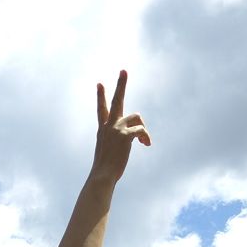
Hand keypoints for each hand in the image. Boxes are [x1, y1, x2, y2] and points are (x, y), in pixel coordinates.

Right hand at [91, 69, 150, 183]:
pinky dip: (146, 137)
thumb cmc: (105, 170)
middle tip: (124, 70)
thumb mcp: (107, 151)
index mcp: (102, 129)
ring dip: (143, 127)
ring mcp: (117, 129)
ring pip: (137, 117)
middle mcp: (109, 126)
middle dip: (121, 84)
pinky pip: (141, 130)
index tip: (100, 84)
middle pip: (117, 100)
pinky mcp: (125, 135)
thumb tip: (130, 139)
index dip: (101, 96)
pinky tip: (146, 145)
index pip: (101, 109)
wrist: (102, 176)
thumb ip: (115, 142)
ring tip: (144, 141)